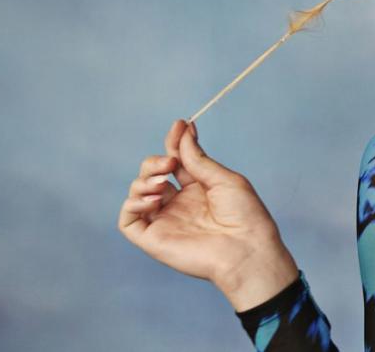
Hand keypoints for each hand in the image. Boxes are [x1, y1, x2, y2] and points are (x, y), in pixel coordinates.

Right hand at [117, 119, 298, 309]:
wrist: (246, 249)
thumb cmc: (245, 216)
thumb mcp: (223, 179)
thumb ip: (197, 158)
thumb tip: (184, 130)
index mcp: (198, 189)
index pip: (176, 161)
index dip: (174, 143)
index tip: (180, 125)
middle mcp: (179, 204)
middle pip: (152, 174)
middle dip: (155, 161)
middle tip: (170, 164)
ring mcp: (165, 221)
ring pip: (137, 193)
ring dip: (143, 180)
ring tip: (162, 183)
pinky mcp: (153, 239)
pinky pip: (128, 221)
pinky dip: (132, 204)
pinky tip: (153, 200)